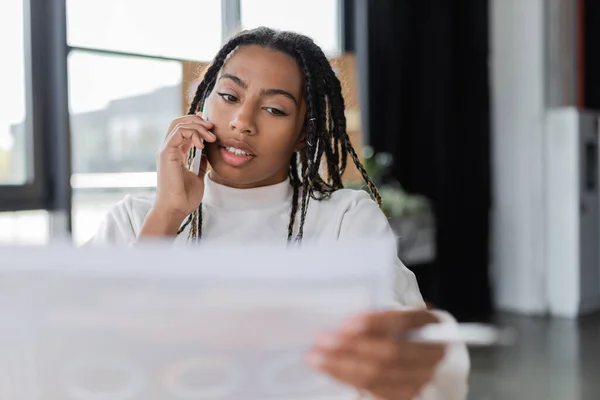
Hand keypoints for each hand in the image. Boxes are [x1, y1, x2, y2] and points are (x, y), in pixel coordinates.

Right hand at [140, 113, 215, 236]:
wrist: (175, 209)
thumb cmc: (184, 197)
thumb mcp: (197, 177)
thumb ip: (199, 165)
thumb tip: (205, 155)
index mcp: (175, 154)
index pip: (182, 130)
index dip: (196, 123)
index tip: (210, 124)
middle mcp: (168, 150)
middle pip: (178, 122)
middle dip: (197, 120)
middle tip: (212, 126)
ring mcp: (166, 150)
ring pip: (179, 124)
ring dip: (198, 127)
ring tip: (211, 137)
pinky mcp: (166, 153)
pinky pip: (178, 132)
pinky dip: (192, 133)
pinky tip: (202, 145)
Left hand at [306, 309, 445, 399]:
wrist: (433, 361)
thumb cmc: (409, 331)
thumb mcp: (401, 317)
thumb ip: (380, 318)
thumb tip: (343, 321)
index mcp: (431, 323)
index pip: (402, 321)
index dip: (374, 322)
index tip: (346, 324)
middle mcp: (432, 354)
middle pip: (389, 353)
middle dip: (351, 347)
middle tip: (321, 341)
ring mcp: (422, 379)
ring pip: (380, 376)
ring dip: (343, 368)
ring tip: (318, 359)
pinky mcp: (409, 396)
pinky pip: (377, 392)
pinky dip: (350, 381)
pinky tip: (332, 372)